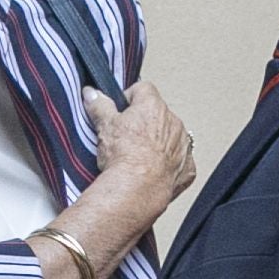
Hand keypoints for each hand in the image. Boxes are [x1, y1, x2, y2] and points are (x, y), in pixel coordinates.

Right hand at [84, 80, 198, 213]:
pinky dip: (168, 165)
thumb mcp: (104, 126)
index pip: (143, 89)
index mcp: (153, 106)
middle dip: (144, 123)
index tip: (120, 112)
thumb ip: (99, 105)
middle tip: (126, 138)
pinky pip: (179, 161)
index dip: (129, 98)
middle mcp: (173, 122)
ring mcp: (183, 145)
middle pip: (158, 114)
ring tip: (138, 157)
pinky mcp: (187, 168)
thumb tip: (92, 94)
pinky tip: (153, 171)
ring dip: (158, 143)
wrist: (137, 188)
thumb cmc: (124, 157)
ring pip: (170, 137)